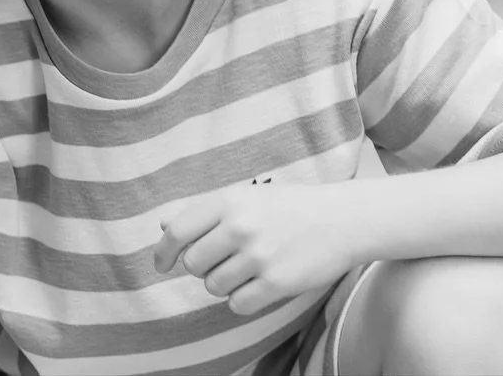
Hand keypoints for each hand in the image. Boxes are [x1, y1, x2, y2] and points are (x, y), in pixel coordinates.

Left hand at [153, 182, 357, 315]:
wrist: (341, 220)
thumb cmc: (288, 208)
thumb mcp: (244, 197)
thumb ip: (203, 211)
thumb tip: (163, 226)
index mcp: (228, 201)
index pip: (178, 231)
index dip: (163, 252)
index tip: (162, 264)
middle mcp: (240, 227)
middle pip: (193, 264)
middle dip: (203, 266)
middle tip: (224, 259)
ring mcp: (259, 256)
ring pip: (213, 286)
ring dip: (224, 283)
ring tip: (247, 268)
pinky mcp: (277, 283)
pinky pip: (237, 305)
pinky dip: (242, 300)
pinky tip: (258, 284)